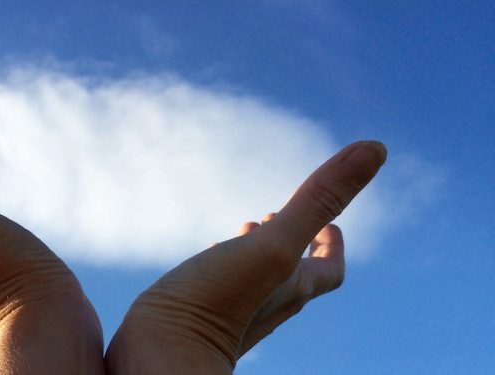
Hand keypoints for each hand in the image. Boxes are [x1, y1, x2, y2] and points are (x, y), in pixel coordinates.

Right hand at [105, 141, 385, 373]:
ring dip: (258, 250)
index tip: (330, 221)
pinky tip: (207, 258)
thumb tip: (375, 148)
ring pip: (257, 279)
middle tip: (278, 214)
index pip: (329, 269)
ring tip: (246, 228)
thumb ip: (318, 202)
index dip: (334, 242)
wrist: (161, 355)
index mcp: (292, 288)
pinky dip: (225, 264)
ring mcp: (234, 312)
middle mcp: (268, 304)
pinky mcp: (201, 315)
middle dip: (292, 239)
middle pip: (295, 273)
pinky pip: (222, 287)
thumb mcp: (273, 246)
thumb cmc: (216, 305)